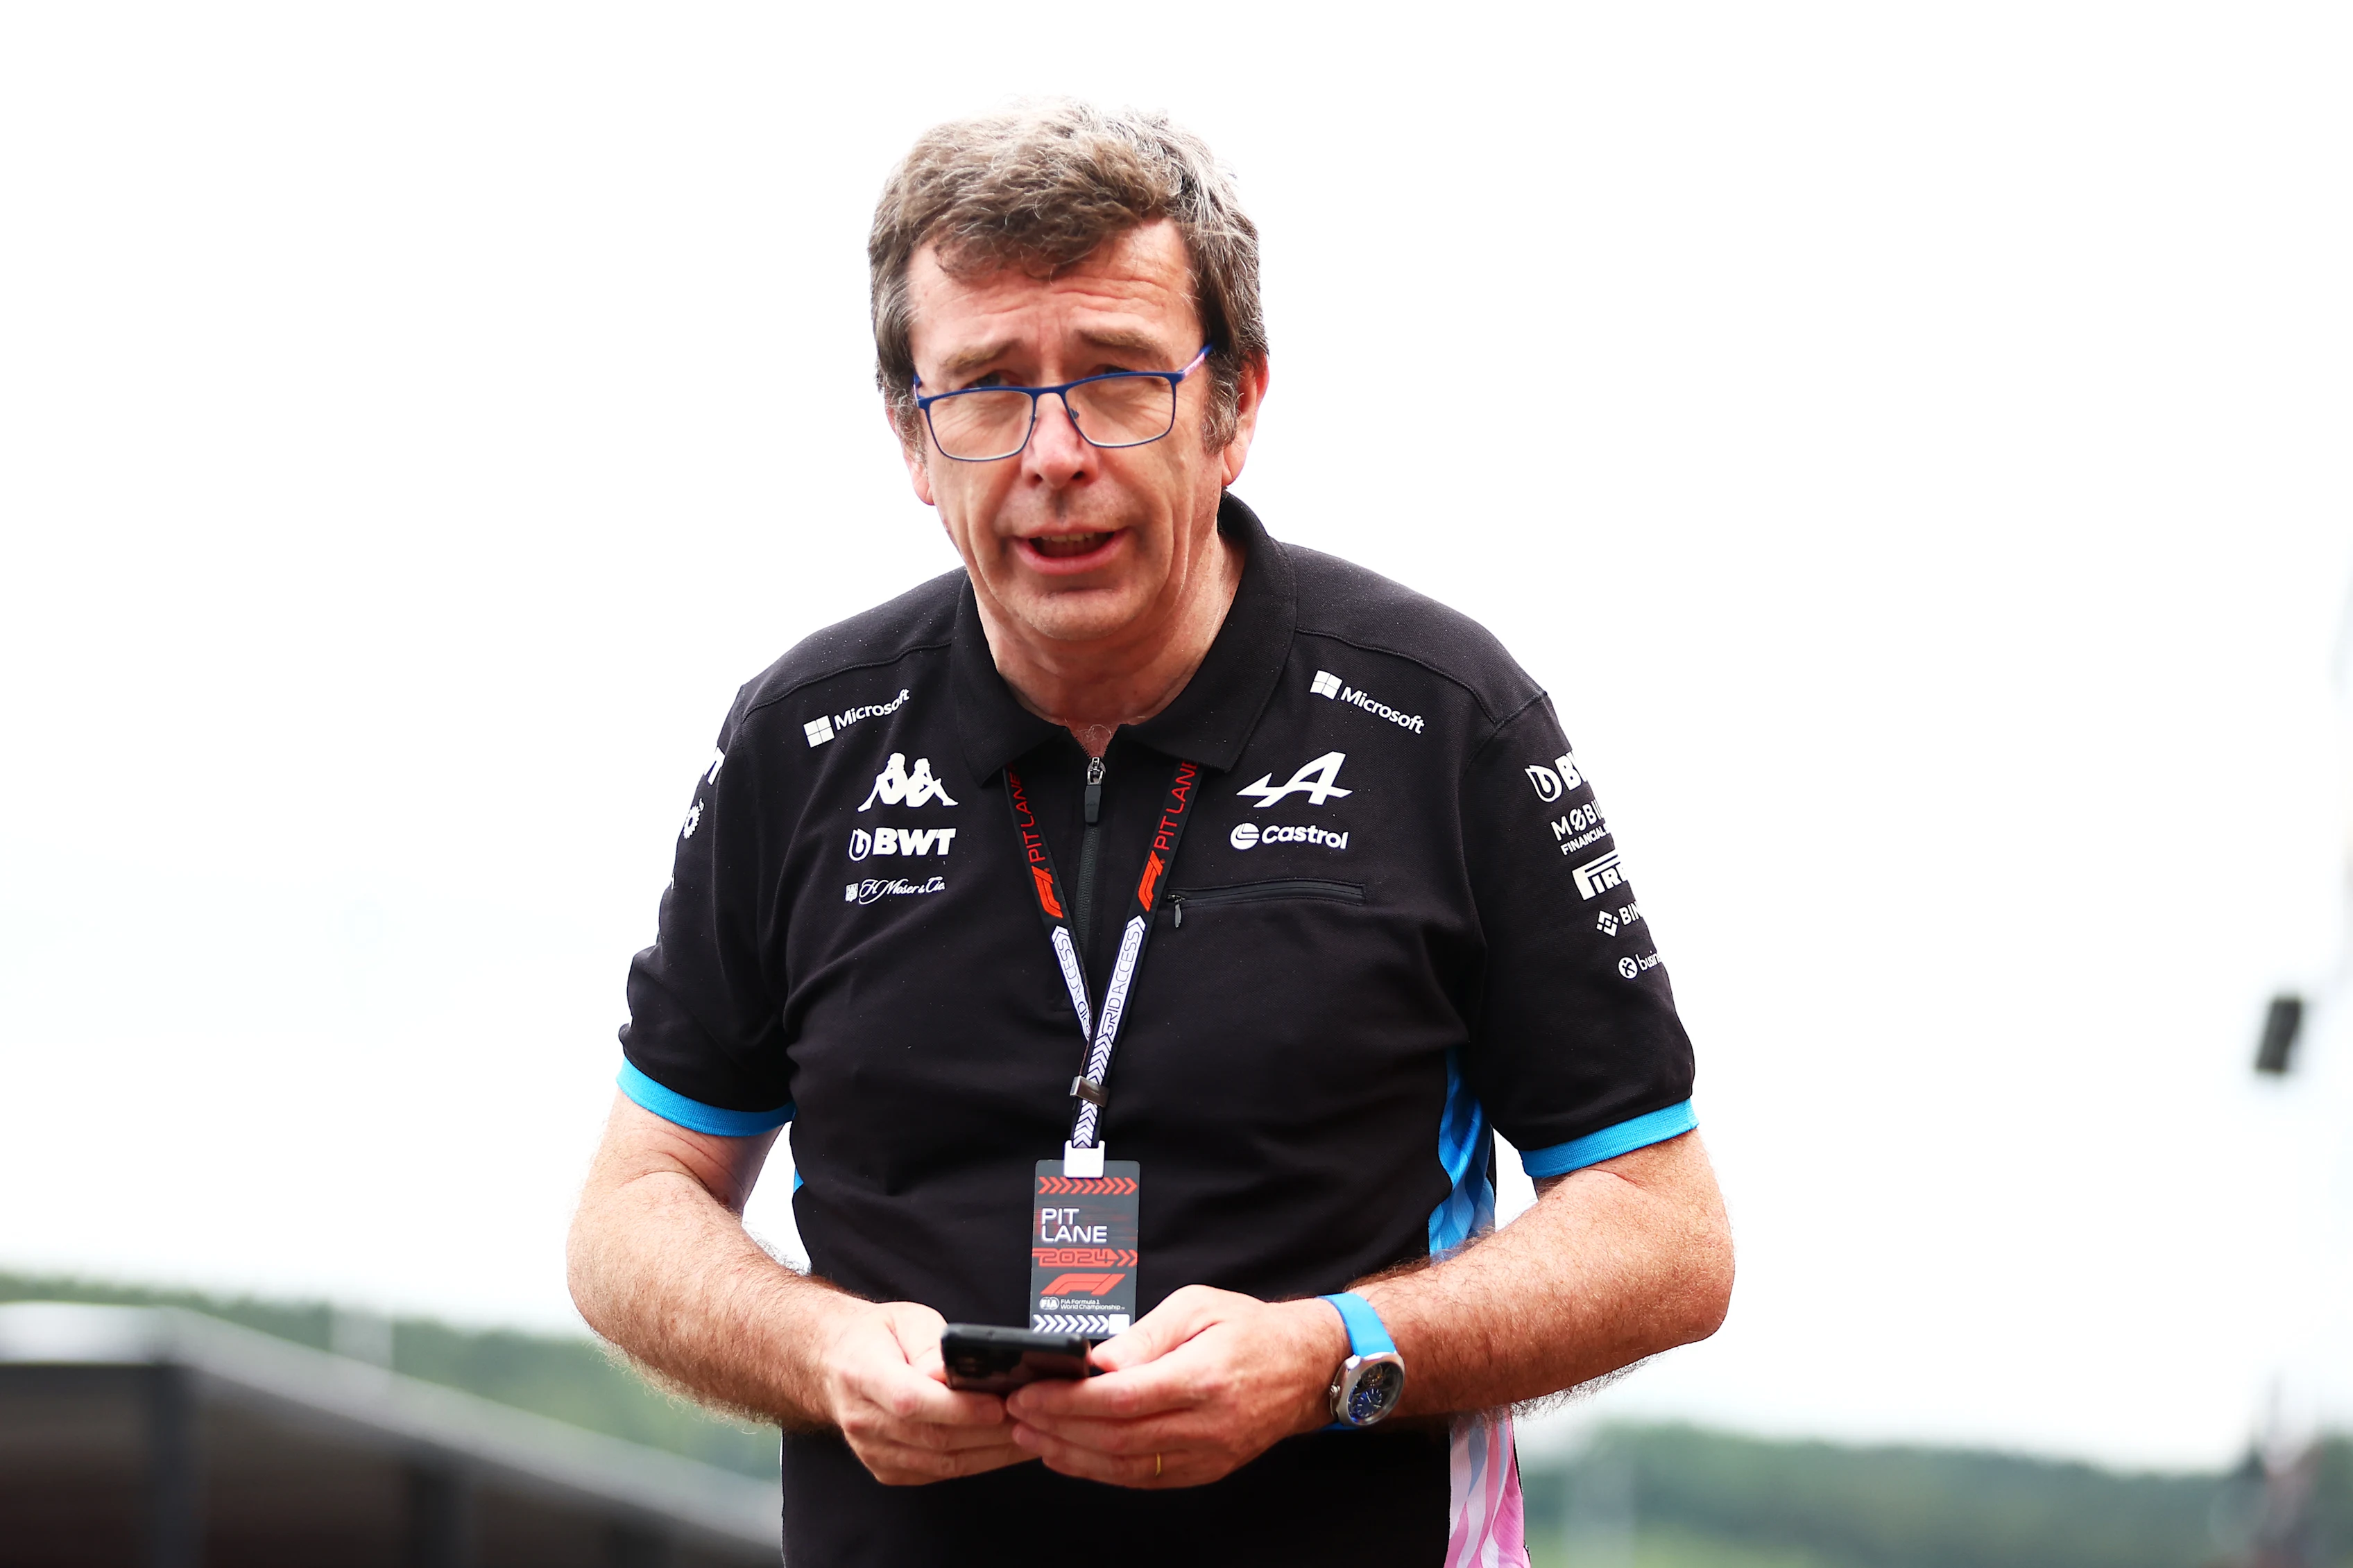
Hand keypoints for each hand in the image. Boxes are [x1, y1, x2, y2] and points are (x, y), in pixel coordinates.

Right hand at [817, 1300, 1030, 1484]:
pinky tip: (1002, 1449)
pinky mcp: (886, 1470)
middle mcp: (863, 1419)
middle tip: (1033, 1418)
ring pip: (940, 1464)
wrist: (834, 1363)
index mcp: (863, 1373)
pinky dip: (975, 1463)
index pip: (911, 1400)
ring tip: (1029, 1435)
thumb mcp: (906, 1320)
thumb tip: (957, 1373)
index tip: (998, 1404)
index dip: (957, 1408)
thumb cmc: (877, 1337)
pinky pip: (937, 1475)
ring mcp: (872, 1451)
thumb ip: (932, 1345)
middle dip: (989, 1432)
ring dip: (991, 1453)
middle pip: (932, 1437)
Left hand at [1003, 1285, 1345, 1487]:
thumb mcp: (1196, 1307)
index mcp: (1202, 1378)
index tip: (1028, 1393)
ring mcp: (1208, 1455)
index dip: (1067, 1402)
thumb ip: (1143, 1336)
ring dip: (1070, 1455)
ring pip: (1125, 1467)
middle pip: (1115, 1438)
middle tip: (1015, 1416)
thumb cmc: (1249, 1329)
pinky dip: (1100, 1471)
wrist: (1306, 1368)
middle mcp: (1206, 1425)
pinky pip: (1144, 1478)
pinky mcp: (1206, 1471)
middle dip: (1057, 1429)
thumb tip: (1094, 1361)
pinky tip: (1070, 1456)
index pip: (1120, 1399)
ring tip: (1030, 1437)